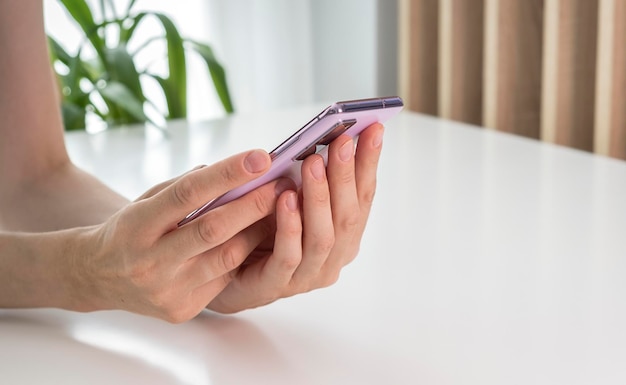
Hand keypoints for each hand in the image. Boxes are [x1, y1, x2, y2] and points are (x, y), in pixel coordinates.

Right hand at [71, 150, 292, 321]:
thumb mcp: (147, 201)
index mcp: (138, 225)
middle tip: (282, 185)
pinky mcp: (180, 310)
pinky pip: (222, 280)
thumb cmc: (130, 229)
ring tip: (278, 212)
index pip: (187, 194)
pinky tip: (254, 241)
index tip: (260, 158)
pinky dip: (242, 258)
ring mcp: (166, 289)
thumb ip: (185, 188)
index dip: (227, 174)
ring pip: (225, 258)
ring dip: (257, 232)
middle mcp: (149, 261)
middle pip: (212, 229)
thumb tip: (237, 171)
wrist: (97, 276)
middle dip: (253, 205)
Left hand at [207, 123, 384, 312]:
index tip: (373, 128)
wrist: (222, 271)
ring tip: (313, 163)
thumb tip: (327, 136)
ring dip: (320, 197)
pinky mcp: (276, 285)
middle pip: (348, 215)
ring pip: (323, 236)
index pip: (363, 197)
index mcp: (344, 236)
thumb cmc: (259, 230)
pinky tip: (286, 198)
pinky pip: (289, 255)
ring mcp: (308, 275)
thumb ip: (309, 180)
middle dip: (346, 176)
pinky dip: (290, 225)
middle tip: (342, 141)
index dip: (369, 163)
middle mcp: (333, 257)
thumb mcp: (289, 198)